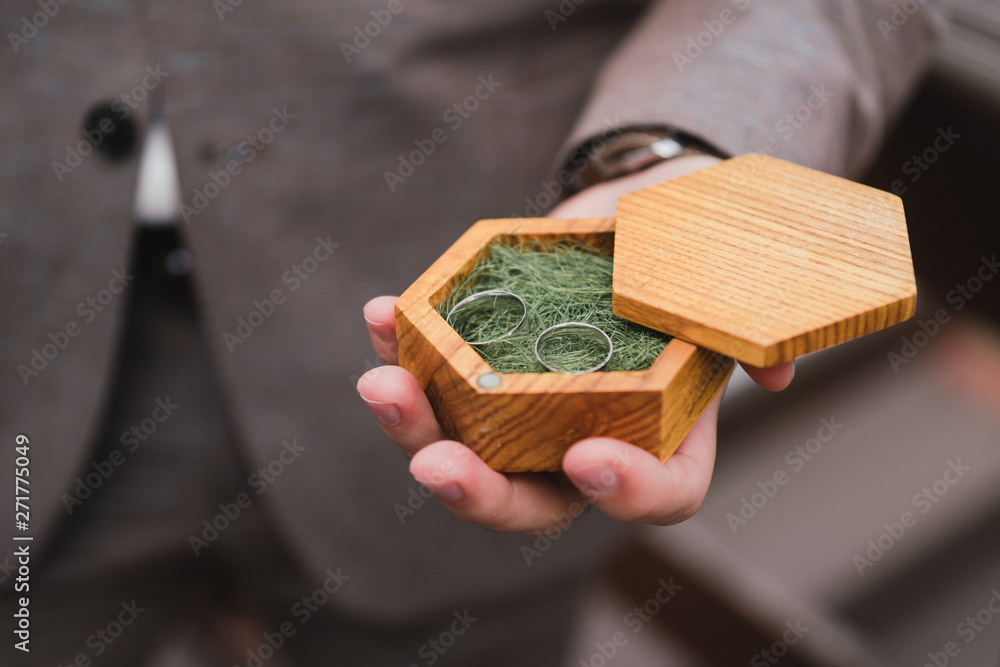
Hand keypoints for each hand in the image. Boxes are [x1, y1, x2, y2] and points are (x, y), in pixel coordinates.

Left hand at [357, 155, 793, 532]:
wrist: (636, 225)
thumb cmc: (686, 265)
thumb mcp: (722, 290)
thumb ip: (747, 333)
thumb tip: (774, 373)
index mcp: (657, 440)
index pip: (651, 496)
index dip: (626, 492)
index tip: (587, 456)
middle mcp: (581, 442)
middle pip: (529, 499)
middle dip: (478, 491)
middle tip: (438, 465)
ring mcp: (522, 413)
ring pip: (463, 449)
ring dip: (414, 425)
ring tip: (384, 382)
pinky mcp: (477, 367)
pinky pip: (434, 373)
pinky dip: (403, 348)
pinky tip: (383, 314)